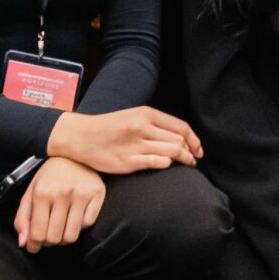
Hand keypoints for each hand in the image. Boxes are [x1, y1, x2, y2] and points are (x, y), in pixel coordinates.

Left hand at [14, 156, 106, 250]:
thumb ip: (22, 218)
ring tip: (60, 229)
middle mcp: (62, 193)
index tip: (34, 247)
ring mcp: (81, 193)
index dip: (34, 245)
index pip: (37, 233)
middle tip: (48, 236)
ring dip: (64, 238)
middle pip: (55, 238)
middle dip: (49, 242)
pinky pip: (88, 223)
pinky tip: (74, 216)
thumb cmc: (49, 177)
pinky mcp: (97, 193)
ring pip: (72, 235)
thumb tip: (24, 243)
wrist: (72, 153)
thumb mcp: (30, 193)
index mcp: (42, 193)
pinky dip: (80, 225)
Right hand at [48, 106, 202, 174]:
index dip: (194, 140)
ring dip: (183, 159)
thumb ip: (154, 124)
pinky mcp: (127, 161)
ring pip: (171, 151)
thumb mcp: (133, 116)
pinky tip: (168, 166)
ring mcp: (135, 144)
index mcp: (146, 114)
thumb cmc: (108, 128)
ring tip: (186, 165)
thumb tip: (179, 136)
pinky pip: (155, 162)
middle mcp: (142, 127)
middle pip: (179, 140)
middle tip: (194, 160)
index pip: (181, 126)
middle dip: (191, 152)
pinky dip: (166, 164)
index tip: (198, 149)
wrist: (80, 136)